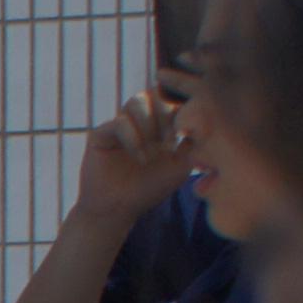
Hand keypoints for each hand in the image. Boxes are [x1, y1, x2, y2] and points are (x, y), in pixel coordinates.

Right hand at [74, 89, 193, 224]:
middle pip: (156, 93)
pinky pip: (120, 122)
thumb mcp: (183, 163)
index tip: (184, 134)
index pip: (172, 97)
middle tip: (170, 141)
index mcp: (157, 122)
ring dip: (150, 124)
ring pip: (137, 101)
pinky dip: (134, 139)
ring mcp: (118, 124)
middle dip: (166, 115)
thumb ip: (194, 139)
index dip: (181, 108)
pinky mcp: (100, 134)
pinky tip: (141, 158)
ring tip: (154, 149)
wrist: (119, 210)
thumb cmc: (150, 187)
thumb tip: (202, 116)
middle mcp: (137, 119)